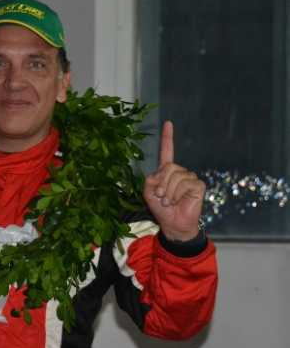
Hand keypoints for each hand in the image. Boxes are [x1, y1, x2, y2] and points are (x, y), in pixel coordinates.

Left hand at [143, 121, 205, 241]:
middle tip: (161, 197)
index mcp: (166, 171)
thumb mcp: (149, 193)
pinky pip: (186, 183)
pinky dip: (178, 194)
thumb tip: (162, 173)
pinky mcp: (198, 185)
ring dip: (168, 192)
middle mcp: (179, 172)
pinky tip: (179, 201)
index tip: (168, 123)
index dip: (167, 137)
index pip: (167, 151)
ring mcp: (190, 178)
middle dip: (161, 184)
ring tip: (169, 202)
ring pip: (176, 176)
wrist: (173, 223)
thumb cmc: (161, 209)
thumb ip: (151, 179)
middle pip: (168, 167)